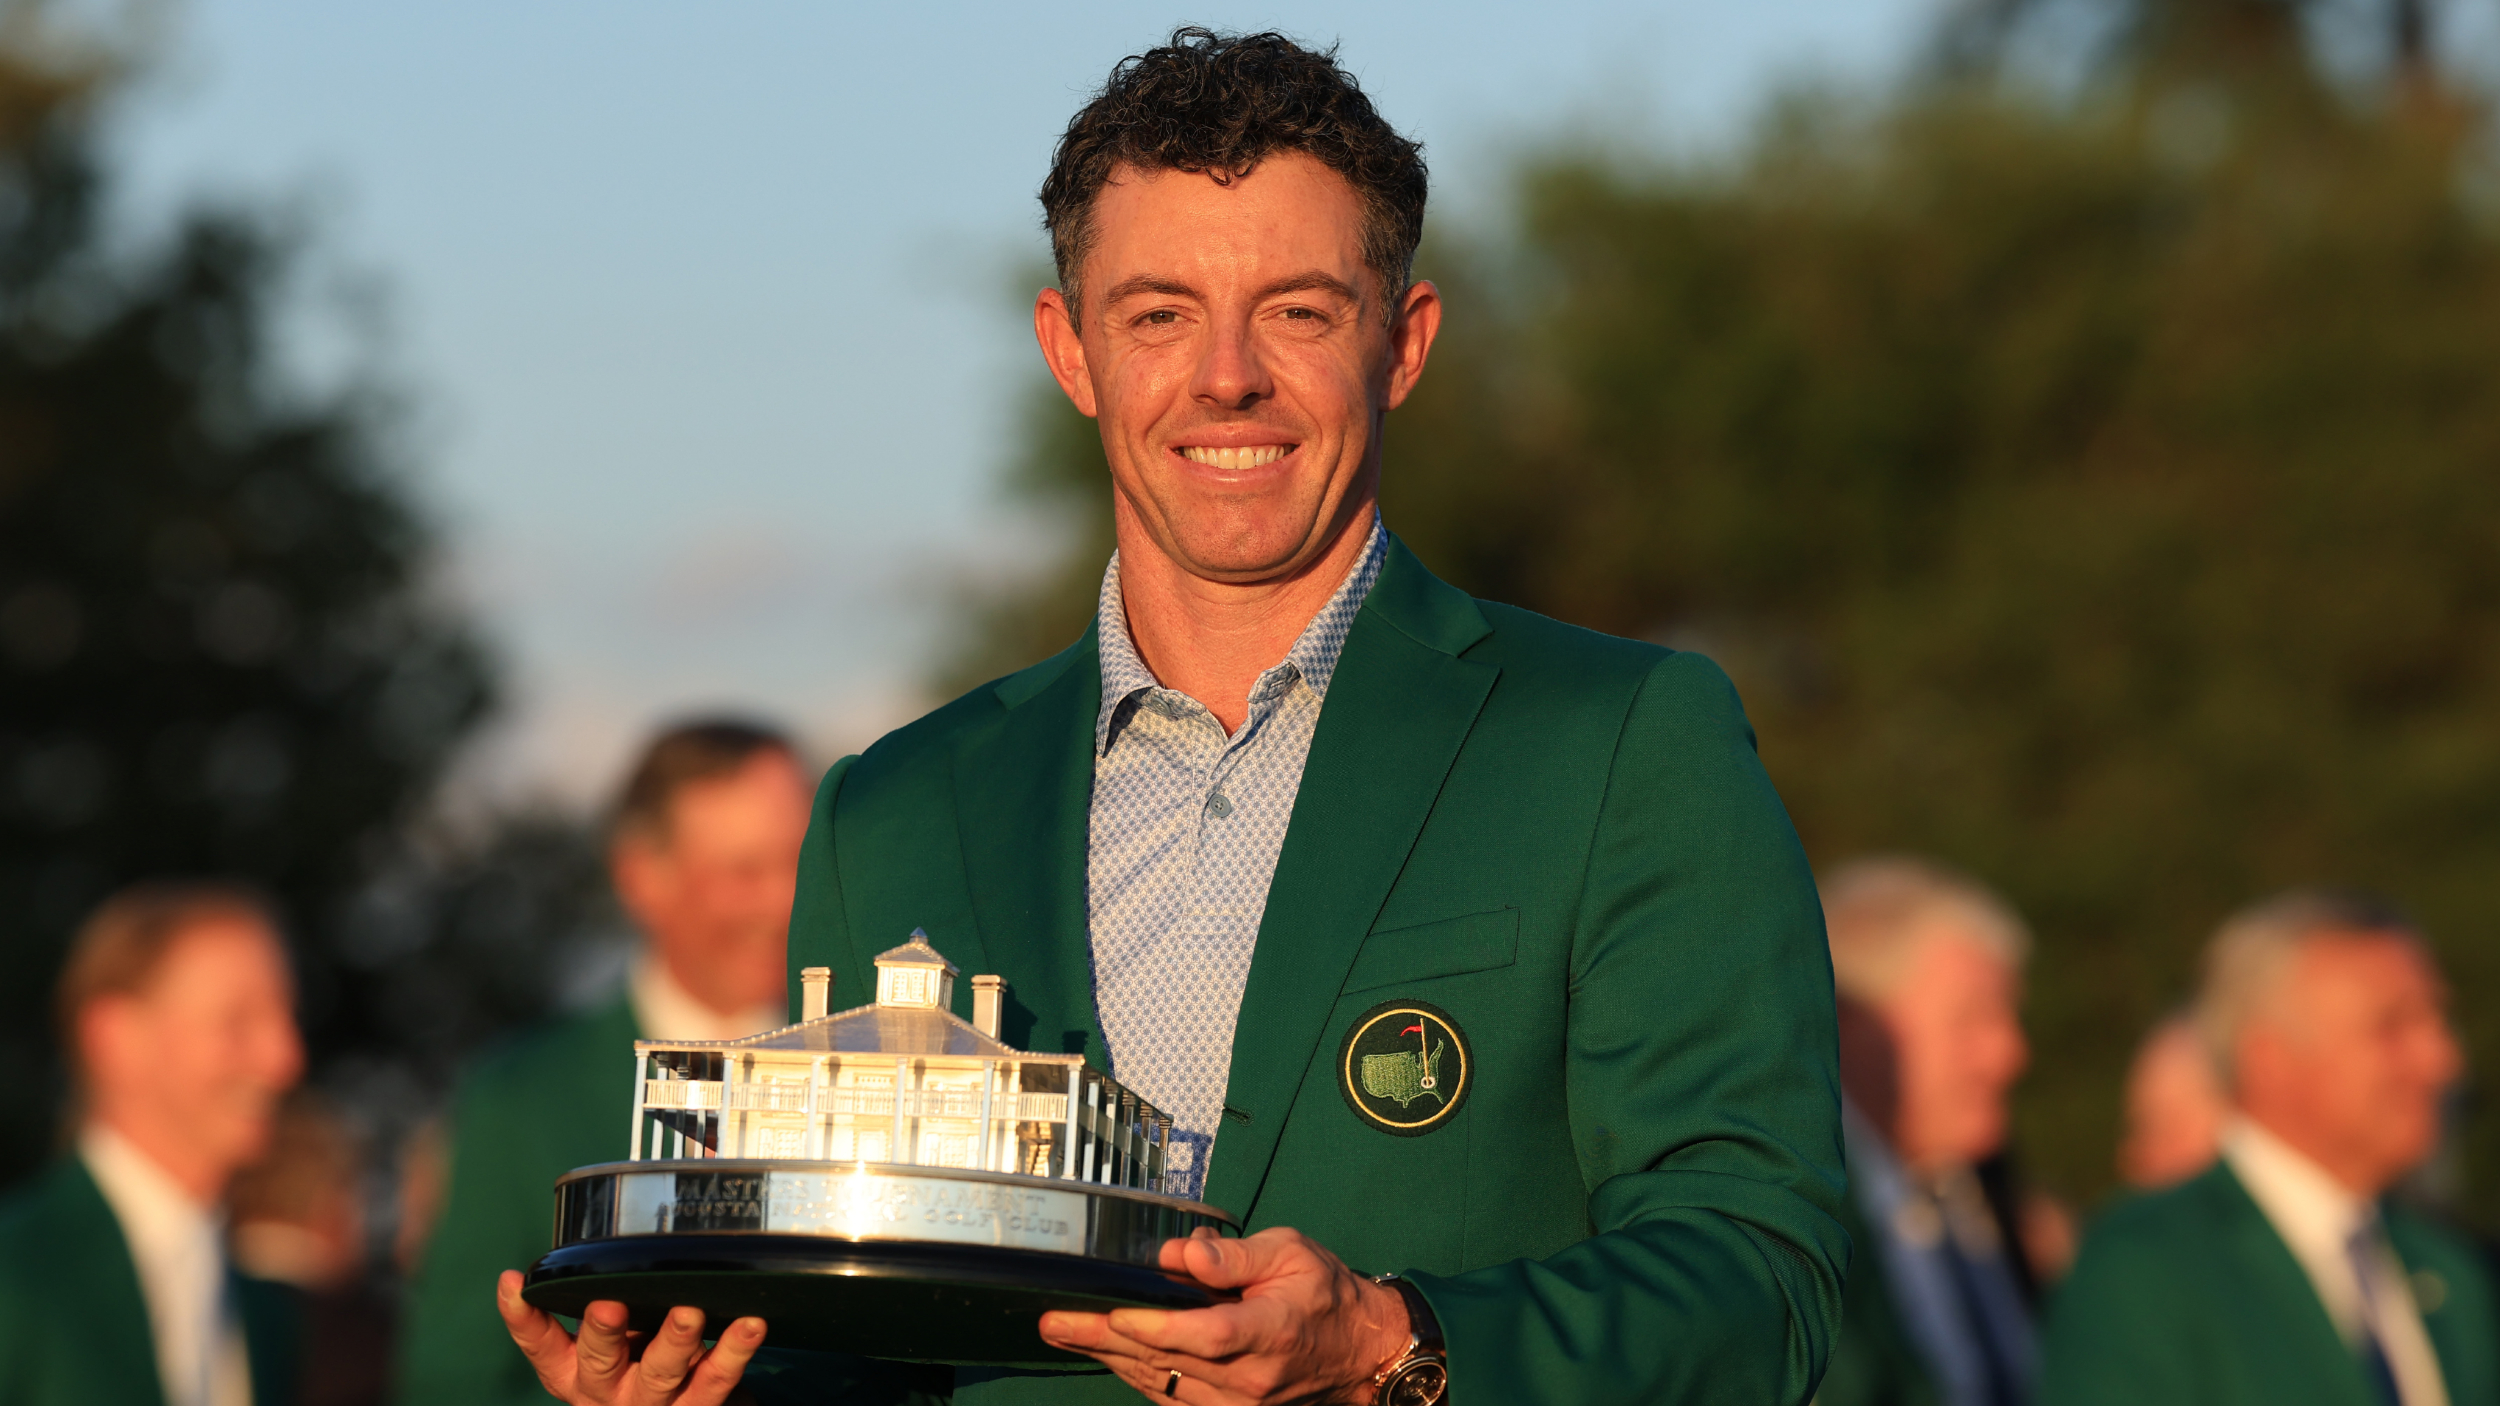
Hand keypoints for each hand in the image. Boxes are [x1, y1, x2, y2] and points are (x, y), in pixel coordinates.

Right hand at [497, 1271, 765, 1405]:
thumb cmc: (637, 1361)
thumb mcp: (607, 1339)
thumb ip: (601, 1296)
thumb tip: (597, 1224)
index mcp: (573, 1370)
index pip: (540, 1345)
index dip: (522, 1317)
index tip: (515, 1282)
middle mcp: (605, 1390)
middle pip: (600, 1361)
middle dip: (604, 1333)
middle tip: (609, 1305)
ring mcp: (651, 1403)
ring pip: (661, 1373)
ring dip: (675, 1342)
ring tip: (688, 1314)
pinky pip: (717, 1380)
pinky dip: (734, 1351)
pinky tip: (750, 1324)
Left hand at [1037, 1227, 1412, 1404]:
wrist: (1360, 1351)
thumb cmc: (1325, 1293)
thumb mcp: (1291, 1253)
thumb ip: (1234, 1256)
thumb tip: (1180, 1254)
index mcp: (1270, 1330)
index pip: (1205, 1335)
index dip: (1155, 1326)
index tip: (1113, 1311)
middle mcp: (1250, 1377)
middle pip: (1167, 1361)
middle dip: (1104, 1339)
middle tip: (1055, 1321)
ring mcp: (1239, 1404)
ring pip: (1162, 1384)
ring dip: (1111, 1358)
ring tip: (1067, 1332)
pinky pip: (1173, 1398)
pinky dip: (1138, 1376)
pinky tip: (1108, 1354)